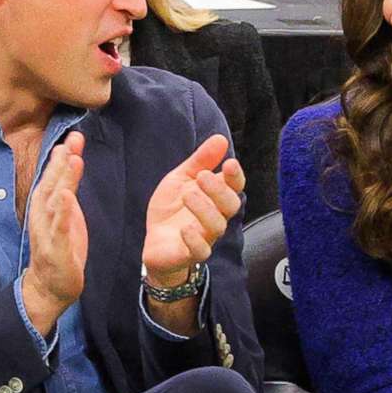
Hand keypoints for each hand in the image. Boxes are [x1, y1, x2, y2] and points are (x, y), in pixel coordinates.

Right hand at [21, 133, 88, 335]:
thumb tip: (70, 155)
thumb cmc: (59, 244)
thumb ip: (67, 183)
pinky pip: (58, 227)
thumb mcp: (66, 210)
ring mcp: (48, 230)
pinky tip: (66, 197)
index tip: (74, 135)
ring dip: (62, 180)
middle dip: (62, 161)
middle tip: (73, 140)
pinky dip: (62, 211)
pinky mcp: (56, 248)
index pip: (54, 175)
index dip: (63, 155)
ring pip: (54, 201)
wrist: (50, 285)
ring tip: (72, 160)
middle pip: (52, 183)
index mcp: (46, 204)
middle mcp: (42, 214)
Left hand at [142, 134, 242, 283]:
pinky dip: (195, 240)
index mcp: (215, 197)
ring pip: (217, 227)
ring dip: (205, 210)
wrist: (156, 242)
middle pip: (230, 205)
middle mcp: (215, 217)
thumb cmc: (173, 210)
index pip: (235, 186)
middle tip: (202, 176)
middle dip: (219, 190)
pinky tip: (185, 228)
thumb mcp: (181, 179)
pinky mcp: (190, 253)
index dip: (236, 176)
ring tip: (188, 195)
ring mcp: (205, 237)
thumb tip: (220, 138)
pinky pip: (201, 251)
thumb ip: (200, 161)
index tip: (229, 164)